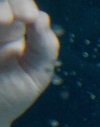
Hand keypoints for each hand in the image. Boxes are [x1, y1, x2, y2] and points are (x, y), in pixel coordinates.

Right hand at [0, 0, 58, 125]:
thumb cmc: (11, 95)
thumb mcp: (35, 75)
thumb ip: (44, 48)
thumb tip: (43, 18)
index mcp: (13, 29)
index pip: (19, 5)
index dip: (22, 3)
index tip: (29, 17)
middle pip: (0, 4)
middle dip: (7, 4)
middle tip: (13, 18)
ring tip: (4, 21)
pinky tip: (0, 25)